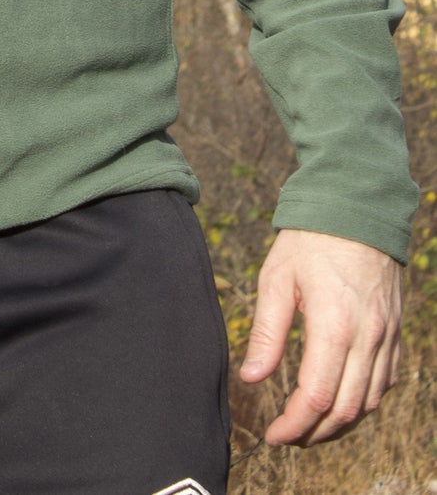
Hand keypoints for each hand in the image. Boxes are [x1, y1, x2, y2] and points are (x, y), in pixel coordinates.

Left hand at [240, 228, 403, 444]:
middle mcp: (367, 337)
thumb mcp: (276, 278)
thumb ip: (267, 332)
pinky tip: (340, 402)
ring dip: (341, 425)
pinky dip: (364, 403)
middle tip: (288, 437)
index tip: (273, 435)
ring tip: (310, 427)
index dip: (294, 424)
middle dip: (315, 433)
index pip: (316, 396)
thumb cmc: (309, 241)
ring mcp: (386, 337)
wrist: (355, 209)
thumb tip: (251, 379)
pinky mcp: (395, 333)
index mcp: (334, 325)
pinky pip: (385, 383)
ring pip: (370, 403)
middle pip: (346, 410)